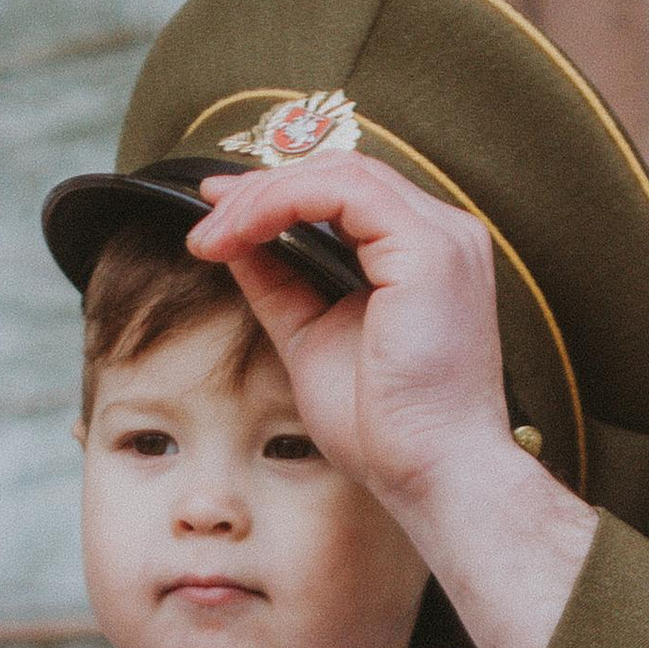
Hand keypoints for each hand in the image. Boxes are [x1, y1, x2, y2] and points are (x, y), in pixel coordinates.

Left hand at [185, 152, 596, 647]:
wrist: (430, 475)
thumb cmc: (384, 428)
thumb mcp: (312, 337)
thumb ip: (280, 285)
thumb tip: (234, 242)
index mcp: (424, 256)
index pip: (346, 195)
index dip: (275, 196)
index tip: (216, 219)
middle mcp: (444, 235)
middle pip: (341, 172)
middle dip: (261, 190)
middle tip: (205, 224)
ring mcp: (443, 237)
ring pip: (340, 172)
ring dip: (263, 195)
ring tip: (214, 234)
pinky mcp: (430, 248)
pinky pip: (343, 192)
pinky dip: (282, 203)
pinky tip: (241, 232)